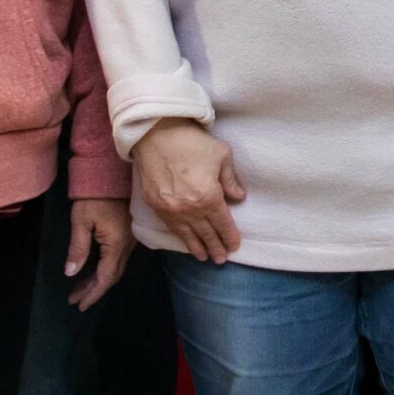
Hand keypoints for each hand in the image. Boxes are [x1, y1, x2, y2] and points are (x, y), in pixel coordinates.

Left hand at [65, 197, 136, 309]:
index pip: (105, 278)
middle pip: (112, 276)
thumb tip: (71, 273)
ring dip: (97, 280)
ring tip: (78, 287)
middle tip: (74, 299)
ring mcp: (130, 241)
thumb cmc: (94, 196)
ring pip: (115, 269)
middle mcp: (127, 246)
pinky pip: (117, 259)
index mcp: (116, 245)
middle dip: (93, 290)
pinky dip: (103, 269)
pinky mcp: (128, 235)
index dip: (92, 294)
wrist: (110, 174)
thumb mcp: (81, 221)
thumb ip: (77, 249)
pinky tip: (91, 270)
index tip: (79, 305)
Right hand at [133, 119, 244, 263]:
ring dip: (197, 248)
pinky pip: (170, 227)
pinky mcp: (154, 205)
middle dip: (215, 247)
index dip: (229, 236)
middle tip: (221, 260)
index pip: (222, 223)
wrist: (156, 134)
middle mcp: (189, 208)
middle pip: (206, 233)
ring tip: (204, 258)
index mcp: (209, 197)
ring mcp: (169, 209)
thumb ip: (230, 180)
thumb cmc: (192, 142)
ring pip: (187, 234)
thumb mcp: (222, 156)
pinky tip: (185, 241)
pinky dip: (180, 237)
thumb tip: (238, 197)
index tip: (234, 246)